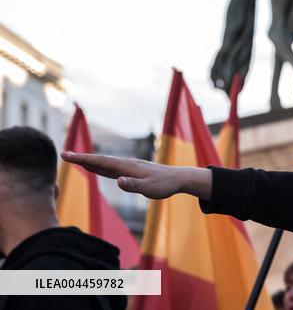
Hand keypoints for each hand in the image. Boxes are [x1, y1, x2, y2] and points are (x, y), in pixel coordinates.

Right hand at [61, 151, 208, 200]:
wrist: (177, 178)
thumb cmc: (164, 185)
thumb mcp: (149, 188)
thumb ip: (134, 185)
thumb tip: (118, 181)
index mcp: (127, 167)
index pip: (101, 161)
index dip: (83, 159)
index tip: (67, 156)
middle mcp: (125, 164)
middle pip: (99, 160)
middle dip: (81, 158)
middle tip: (64, 155)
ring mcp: (127, 167)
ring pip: (104, 163)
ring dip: (88, 161)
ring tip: (74, 159)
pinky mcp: (130, 171)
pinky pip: (110, 168)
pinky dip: (99, 166)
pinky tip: (94, 167)